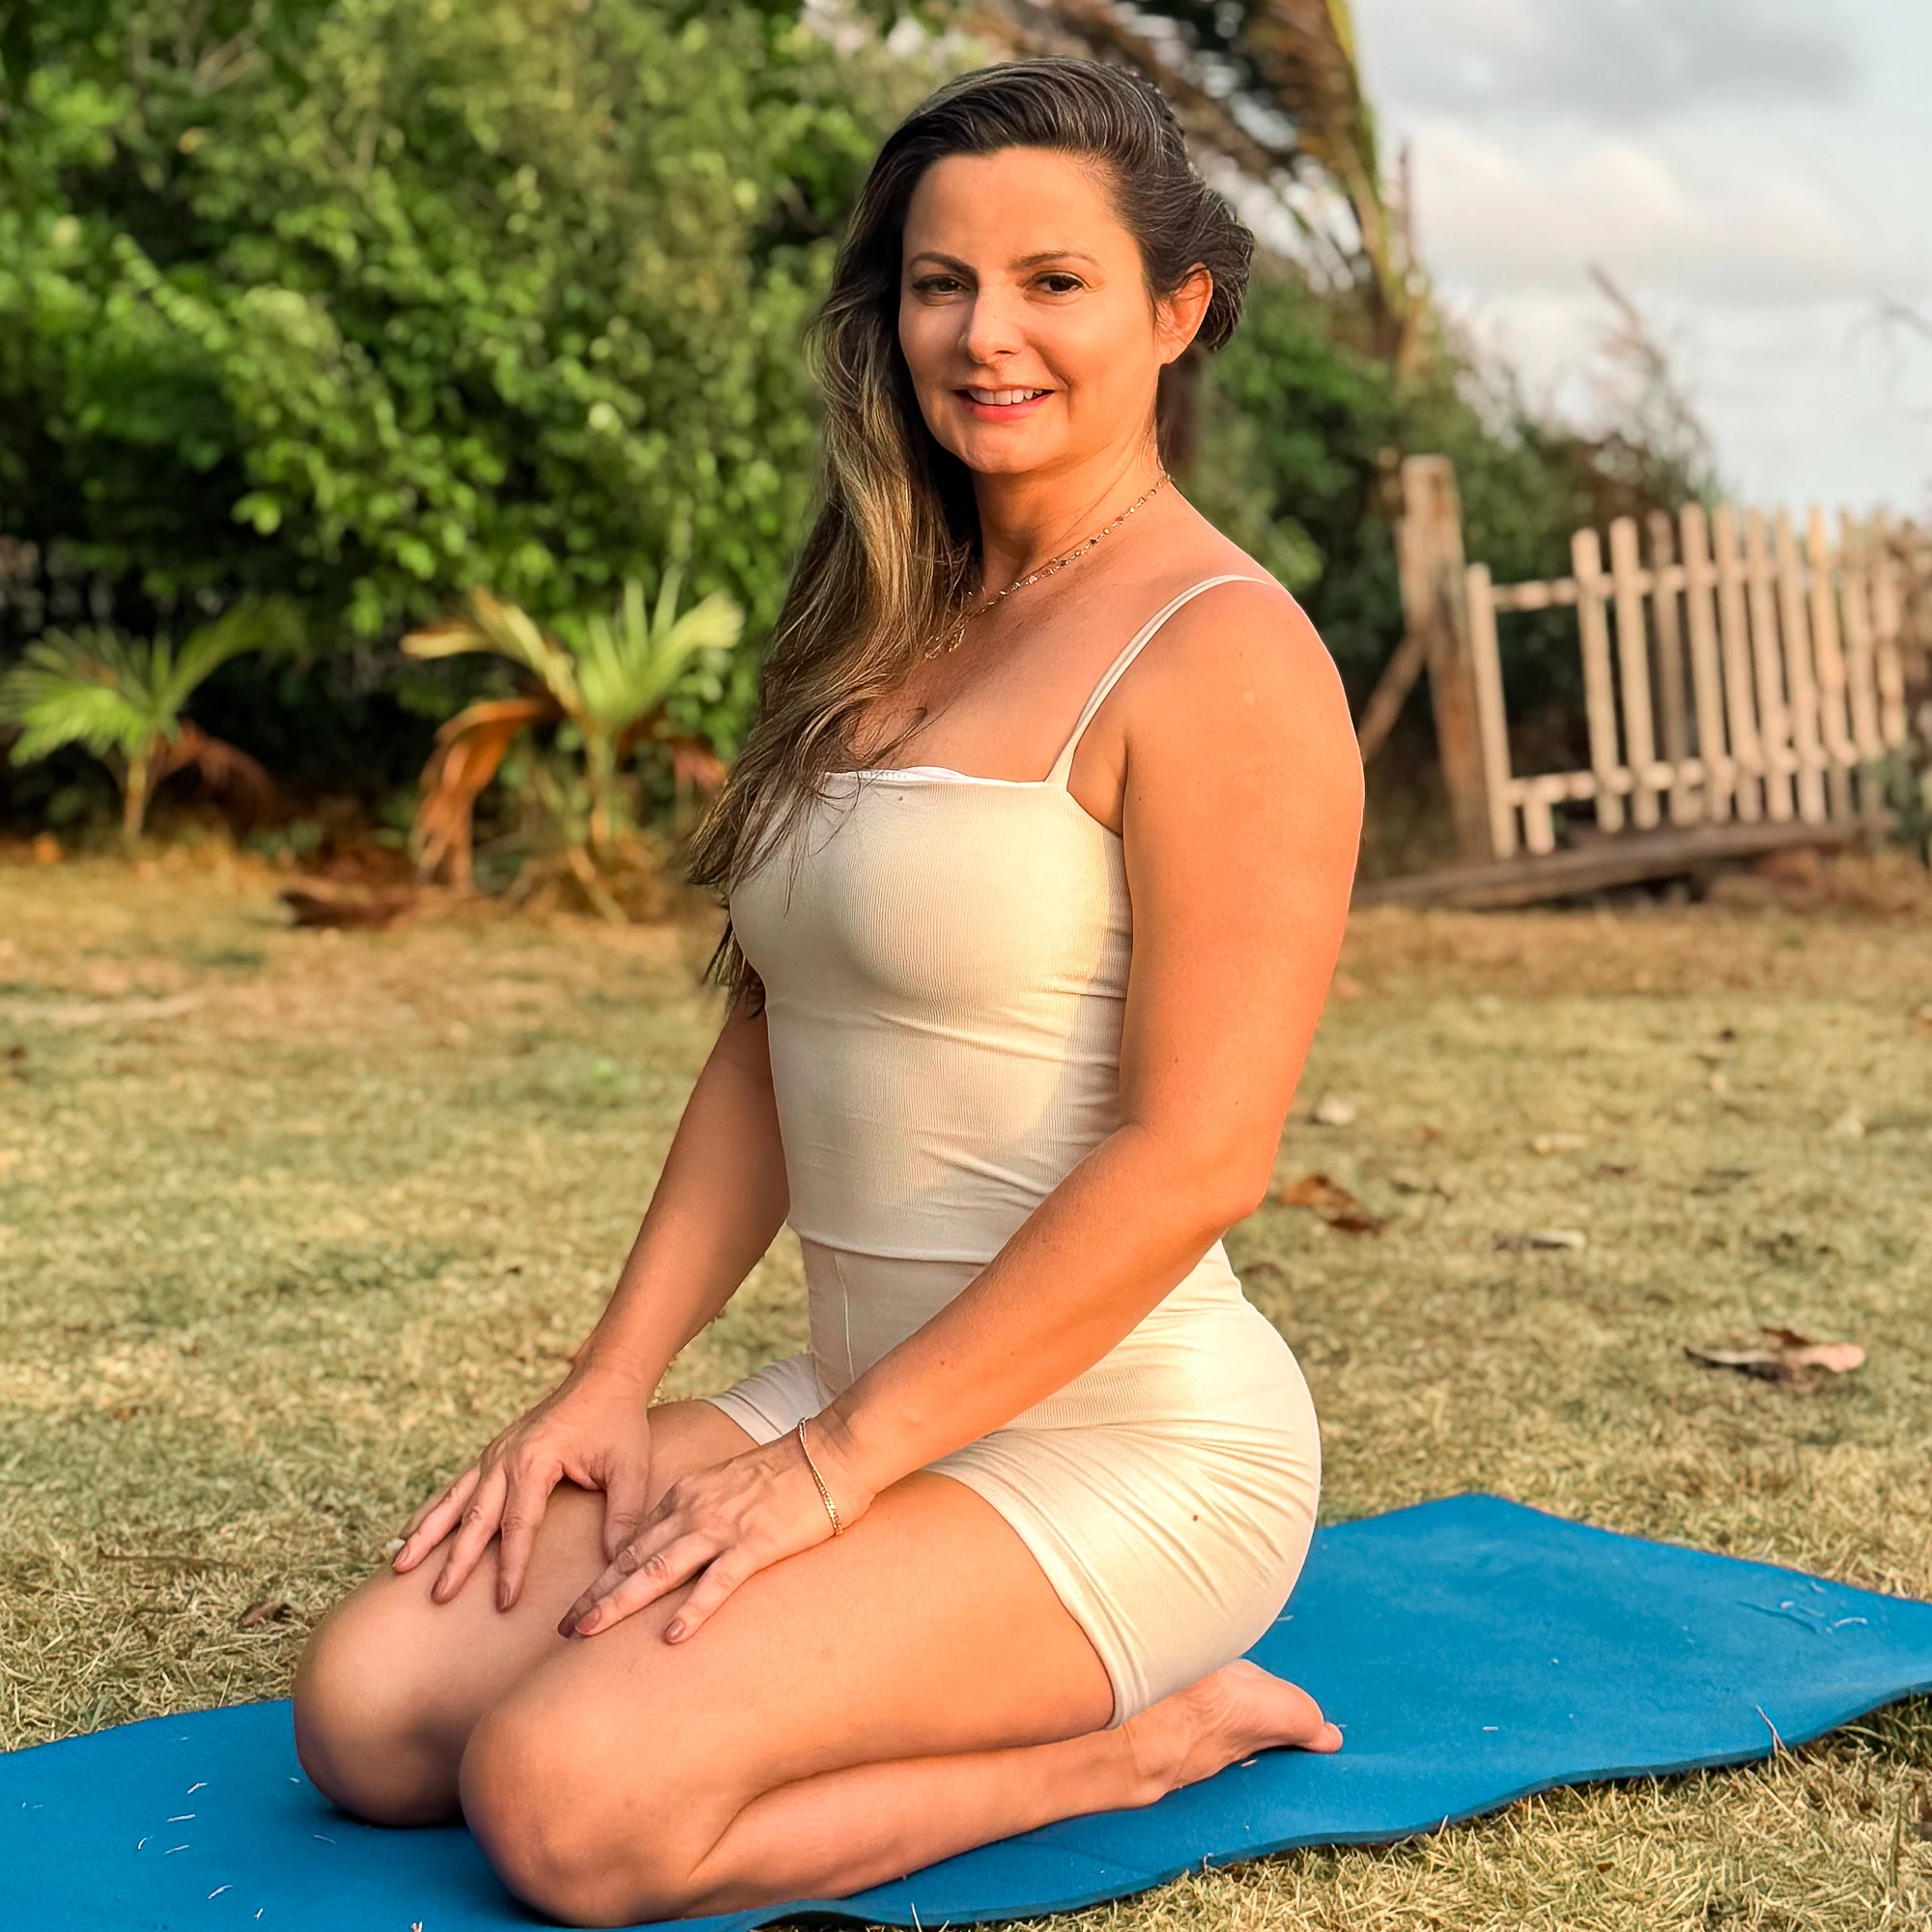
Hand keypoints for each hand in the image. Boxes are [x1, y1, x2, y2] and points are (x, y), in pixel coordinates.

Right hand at [391, 1361, 655, 1611]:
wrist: (603, 1378)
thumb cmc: (618, 1424)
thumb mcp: (630, 1469)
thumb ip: (623, 1516)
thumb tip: (616, 1564)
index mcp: (536, 1461)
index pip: (519, 1525)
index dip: (512, 1566)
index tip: (503, 1603)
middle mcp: (505, 1457)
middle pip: (476, 1517)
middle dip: (455, 1560)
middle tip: (437, 1598)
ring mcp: (494, 1454)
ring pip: (453, 1501)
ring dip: (426, 1534)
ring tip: (397, 1567)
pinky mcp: (492, 1454)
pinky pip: (455, 1487)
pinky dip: (432, 1511)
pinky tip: (408, 1534)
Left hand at [557, 1418, 871, 1643]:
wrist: (829, 1453)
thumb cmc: (787, 1473)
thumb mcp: (729, 1485)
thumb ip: (703, 1511)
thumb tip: (684, 1543)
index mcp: (686, 1495)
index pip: (633, 1541)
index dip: (602, 1575)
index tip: (578, 1604)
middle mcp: (694, 1511)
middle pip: (634, 1558)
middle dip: (595, 1594)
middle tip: (562, 1628)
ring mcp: (723, 1528)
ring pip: (659, 1570)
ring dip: (620, 1602)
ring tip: (588, 1631)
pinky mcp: (756, 1543)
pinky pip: (717, 1582)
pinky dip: (692, 1609)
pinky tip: (671, 1635)